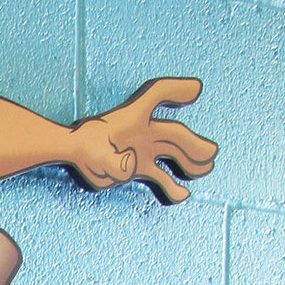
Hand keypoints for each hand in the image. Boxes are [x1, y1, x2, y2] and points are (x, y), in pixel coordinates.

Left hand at [70, 78, 217, 203]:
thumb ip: (112, 160)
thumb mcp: (95, 153)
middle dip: (193, 143)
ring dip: (189, 161)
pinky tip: (183, 194)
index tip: (196, 91)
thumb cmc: (83, 147)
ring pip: (172, 153)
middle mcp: (143, 130)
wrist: (74, 155)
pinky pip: (159, 175)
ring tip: (206, 169)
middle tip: (210, 153)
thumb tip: (130, 166)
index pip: (158, 95)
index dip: (177, 90)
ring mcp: (143, 148)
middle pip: (173, 133)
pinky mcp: (138, 167)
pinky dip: (171, 184)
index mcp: (134, 117)